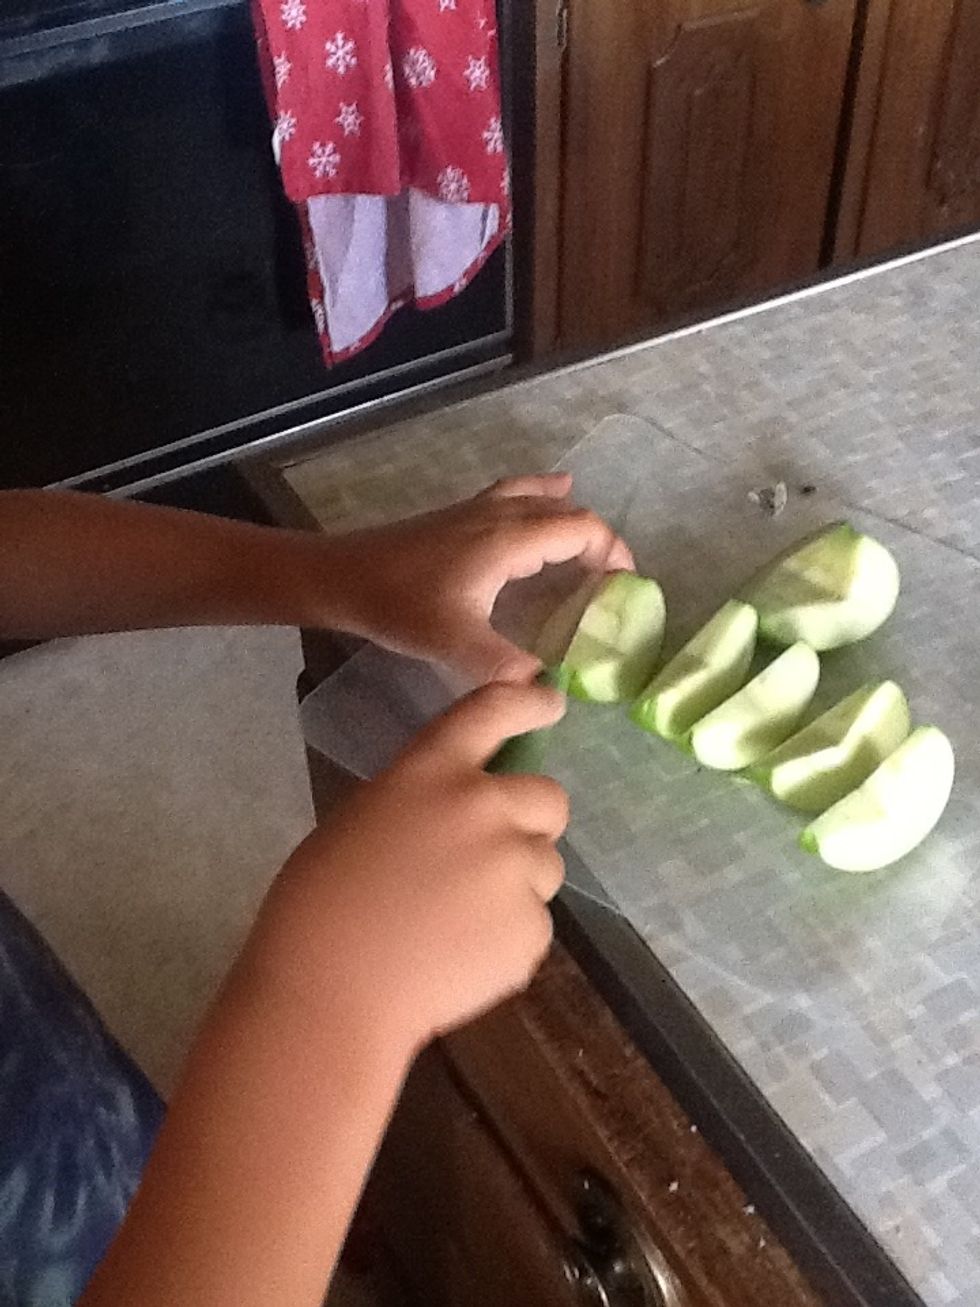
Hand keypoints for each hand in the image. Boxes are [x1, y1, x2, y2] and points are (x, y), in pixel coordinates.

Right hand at [245, 681, 568, 1050]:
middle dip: (529, 821)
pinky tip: (459, 956)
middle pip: (549, 796)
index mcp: (431, 770)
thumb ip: (424, 801)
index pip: (494, 710)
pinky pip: (536, 921)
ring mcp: (514, 868)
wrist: (329, 992)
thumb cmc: (318, 903)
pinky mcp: (531, 928)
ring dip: (518, 881)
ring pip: (546, 863)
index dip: (530, 700)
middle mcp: (485, 806)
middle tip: (487, 857)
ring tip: (459, 919)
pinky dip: (509, 936)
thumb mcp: (364, 818)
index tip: (549, 699)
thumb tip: (460, 813)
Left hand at [317, 474, 633, 684]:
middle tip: (610, 586)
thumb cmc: (398, 605)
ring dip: (571, 520)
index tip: (625, 590)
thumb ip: (502, 666)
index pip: (582, 530)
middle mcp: (500, 515)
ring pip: (542, 500)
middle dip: (598, 543)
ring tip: (589, 551)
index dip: (613, 554)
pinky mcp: (460, 515)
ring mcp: (478, 510)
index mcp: (508, 539)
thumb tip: (549, 692)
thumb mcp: (451, 641)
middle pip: (568, 513)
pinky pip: (517, 494)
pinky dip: (543, 497)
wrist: (342, 576)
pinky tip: (549, 494)